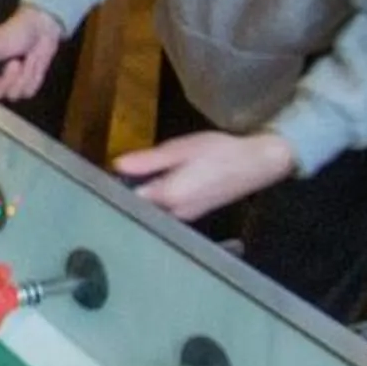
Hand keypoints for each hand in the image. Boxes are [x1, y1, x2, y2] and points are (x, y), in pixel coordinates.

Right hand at [0, 5, 65, 102]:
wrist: (42, 29)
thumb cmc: (14, 32)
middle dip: (7, 79)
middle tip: (13, 62)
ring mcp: (12, 85)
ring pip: (13, 95)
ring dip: (22, 77)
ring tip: (24, 61)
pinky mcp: (28, 86)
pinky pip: (28, 92)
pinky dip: (32, 78)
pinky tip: (33, 65)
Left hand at [110, 131, 297, 222]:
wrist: (258, 163)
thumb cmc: (220, 152)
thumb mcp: (181, 149)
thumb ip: (148, 161)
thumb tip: (117, 165)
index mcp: (168, 196)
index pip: (130, 198)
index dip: (117, 186)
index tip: (108, 174)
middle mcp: (174, 213)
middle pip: (141, 207)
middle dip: (130, 192)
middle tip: (122, 173)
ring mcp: (185, 217)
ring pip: (154, 209)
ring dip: (145, 195)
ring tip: (139, 176)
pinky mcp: (194, 214)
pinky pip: (167, 209)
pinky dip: (160, 198)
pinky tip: (162, 182)